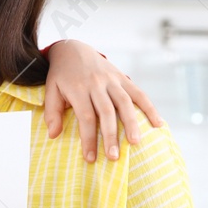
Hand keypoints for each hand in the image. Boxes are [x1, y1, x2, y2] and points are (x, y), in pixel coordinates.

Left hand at [43, 40, 164, 162]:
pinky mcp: (122, 77)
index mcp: (78, 88)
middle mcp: (96, 83)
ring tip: (135, 142)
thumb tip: (54, 135)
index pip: (86, 116)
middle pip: (106, 112)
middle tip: (114, 156)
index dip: (89, 138)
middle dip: (111, 135)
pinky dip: (149, 108)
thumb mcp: (50, 90)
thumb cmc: (61, 75)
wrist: (74, 48)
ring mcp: (112, 80)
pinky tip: (158, 123)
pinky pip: (138, 93)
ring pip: (124, 102)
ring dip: (131, 123)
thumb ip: (52, 112)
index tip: (90, 158)